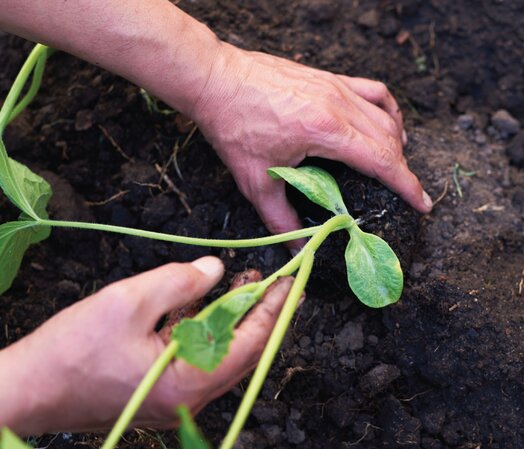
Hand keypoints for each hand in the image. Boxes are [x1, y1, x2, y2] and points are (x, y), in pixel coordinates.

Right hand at [0, 257, 292, 434]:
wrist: (28, 390)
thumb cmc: (71, 351)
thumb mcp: (129, 302)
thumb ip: (179, 282)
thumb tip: (216, 270)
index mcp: (190, 383)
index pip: (250, 343)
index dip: (272, 308)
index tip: (290, 281)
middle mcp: (190, 400)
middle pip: (242, 353)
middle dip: (259, 313)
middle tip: (273, 281)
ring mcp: (177, 401)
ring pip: (222, 356)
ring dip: (233, 320)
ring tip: (243, 285)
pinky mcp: (162, 395)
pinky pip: (198, 361)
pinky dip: (207, 332)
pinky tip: (206, 304)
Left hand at [191, 43, 432, 239]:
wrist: (214, 79)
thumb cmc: (233, 125)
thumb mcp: (255, 179)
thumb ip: (280, 218)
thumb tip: (298, 247)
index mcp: (326, 131)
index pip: (382, 161)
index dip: (407, 185)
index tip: (422, 203)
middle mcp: (339, 105)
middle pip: (389, 141)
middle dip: (403, 171)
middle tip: (406, 195)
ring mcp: (337, 88)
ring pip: (386, 117)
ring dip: (397, 144)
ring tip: (396, 168)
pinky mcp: (331, 78)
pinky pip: (375, 92)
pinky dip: (389, 111)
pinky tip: (388, 126)